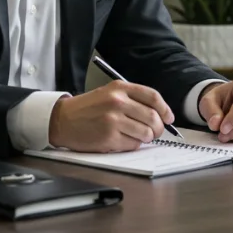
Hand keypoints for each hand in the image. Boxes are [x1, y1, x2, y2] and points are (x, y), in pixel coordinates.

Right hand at [48, 81, 173, 151]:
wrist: (63, 120)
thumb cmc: (87, 108)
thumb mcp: (109, 93)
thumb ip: (132, 99)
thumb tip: (159, 114)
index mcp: (120, 88)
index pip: (153, 97)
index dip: (165, 109)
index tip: (169, 118)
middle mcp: (118, 102)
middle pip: (153, 117)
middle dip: (159, 128)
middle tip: (156, 131)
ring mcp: (113, 120)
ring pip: (146, 133)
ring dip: (147, 137)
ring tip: (139, 136)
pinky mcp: (109, 138)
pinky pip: (133, 144)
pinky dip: (133, 144)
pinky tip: (124, 140)